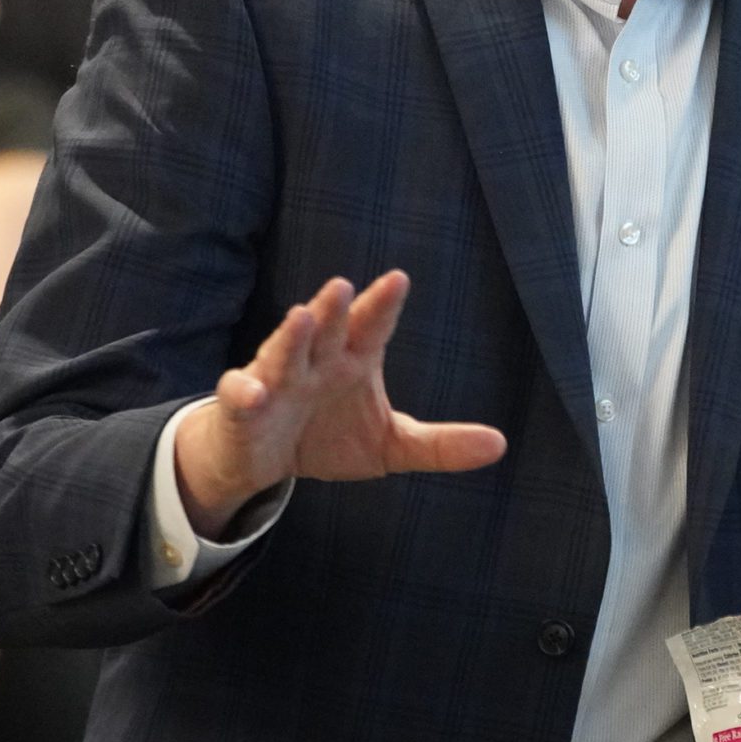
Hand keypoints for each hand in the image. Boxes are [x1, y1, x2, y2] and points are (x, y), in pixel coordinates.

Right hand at [172, 272, 507, 535]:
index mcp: (353, 360)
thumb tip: (499, 444)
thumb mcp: (390, 445)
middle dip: (333, 308)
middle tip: (342, 285)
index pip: (371, 326)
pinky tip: (254, 392)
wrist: (265, 463)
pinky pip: (240, 396)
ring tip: (301, 317)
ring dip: (291, 336)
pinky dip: (245, 392)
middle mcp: (315, 361)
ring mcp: (276, 380)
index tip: (399, 279)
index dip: (383, 304)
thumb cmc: (329, 437)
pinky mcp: (243, 408)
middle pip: (327, 328)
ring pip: (283, 352)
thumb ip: (440, 444)